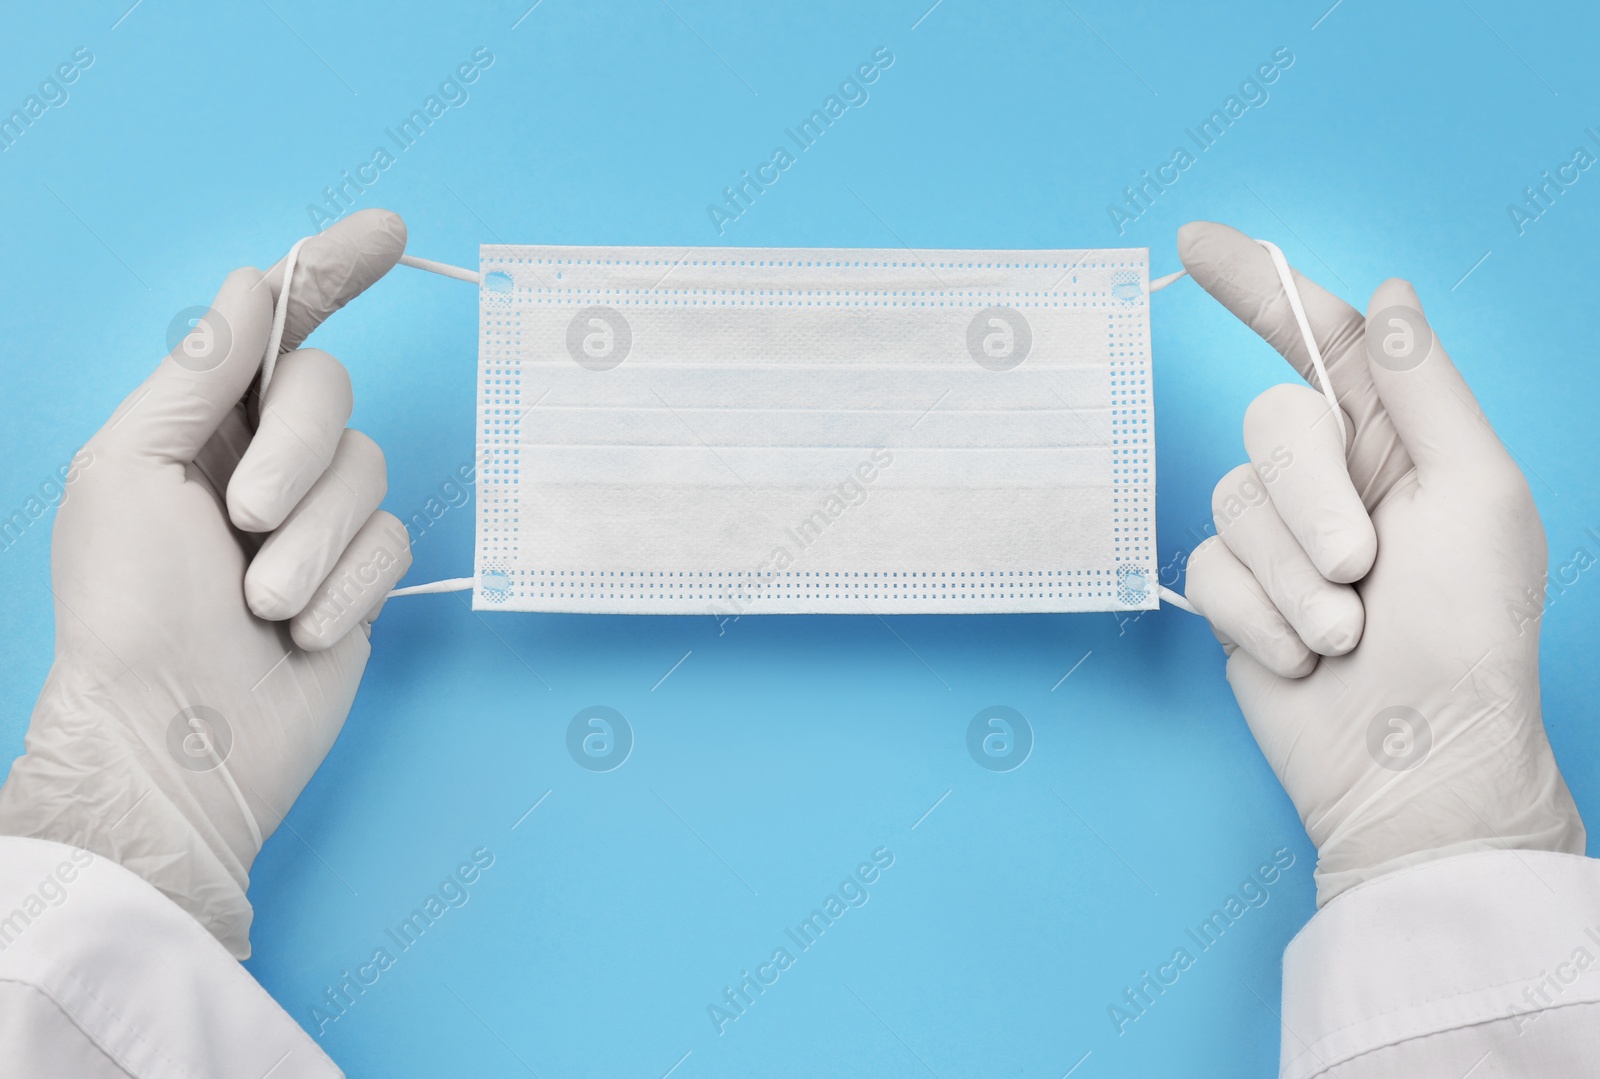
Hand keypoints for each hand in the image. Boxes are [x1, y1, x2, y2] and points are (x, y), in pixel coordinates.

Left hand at [0, 210, 411, 956]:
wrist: (176, 738)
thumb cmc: (127, 609)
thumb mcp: (130, 470)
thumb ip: (198, 373)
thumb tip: (255, 285)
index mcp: (196, 423)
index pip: (276, 325)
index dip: (333, 272)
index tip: (390, 234)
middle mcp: (262, 460)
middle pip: (331, 393)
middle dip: (293, 453)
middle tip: (242, 521)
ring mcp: (316, 520)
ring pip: (368, 472)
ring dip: (312, 543)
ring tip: (260, 602)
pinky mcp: (359, 577)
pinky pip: (391, 542)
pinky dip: (345, 588)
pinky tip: (299, 631)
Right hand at [1179, 221, 1583, 904]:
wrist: (1414, 759)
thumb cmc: (1469, 631)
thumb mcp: (1474, 490)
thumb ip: (1420, 385)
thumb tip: (1388, 293)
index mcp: (1399, 439)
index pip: (1322, 338)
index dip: (1259, 286)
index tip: (1196, 243)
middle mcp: (1333, 479)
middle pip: (1268, 424)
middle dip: (1310, 500)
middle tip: (1362, 567)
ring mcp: (1280, 539)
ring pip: (1233, 503)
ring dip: (1293, 580)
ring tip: (1345, 634)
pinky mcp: (1236, 594)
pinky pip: (1208, 569)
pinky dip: (1257, 618)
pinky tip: (1304, 658)